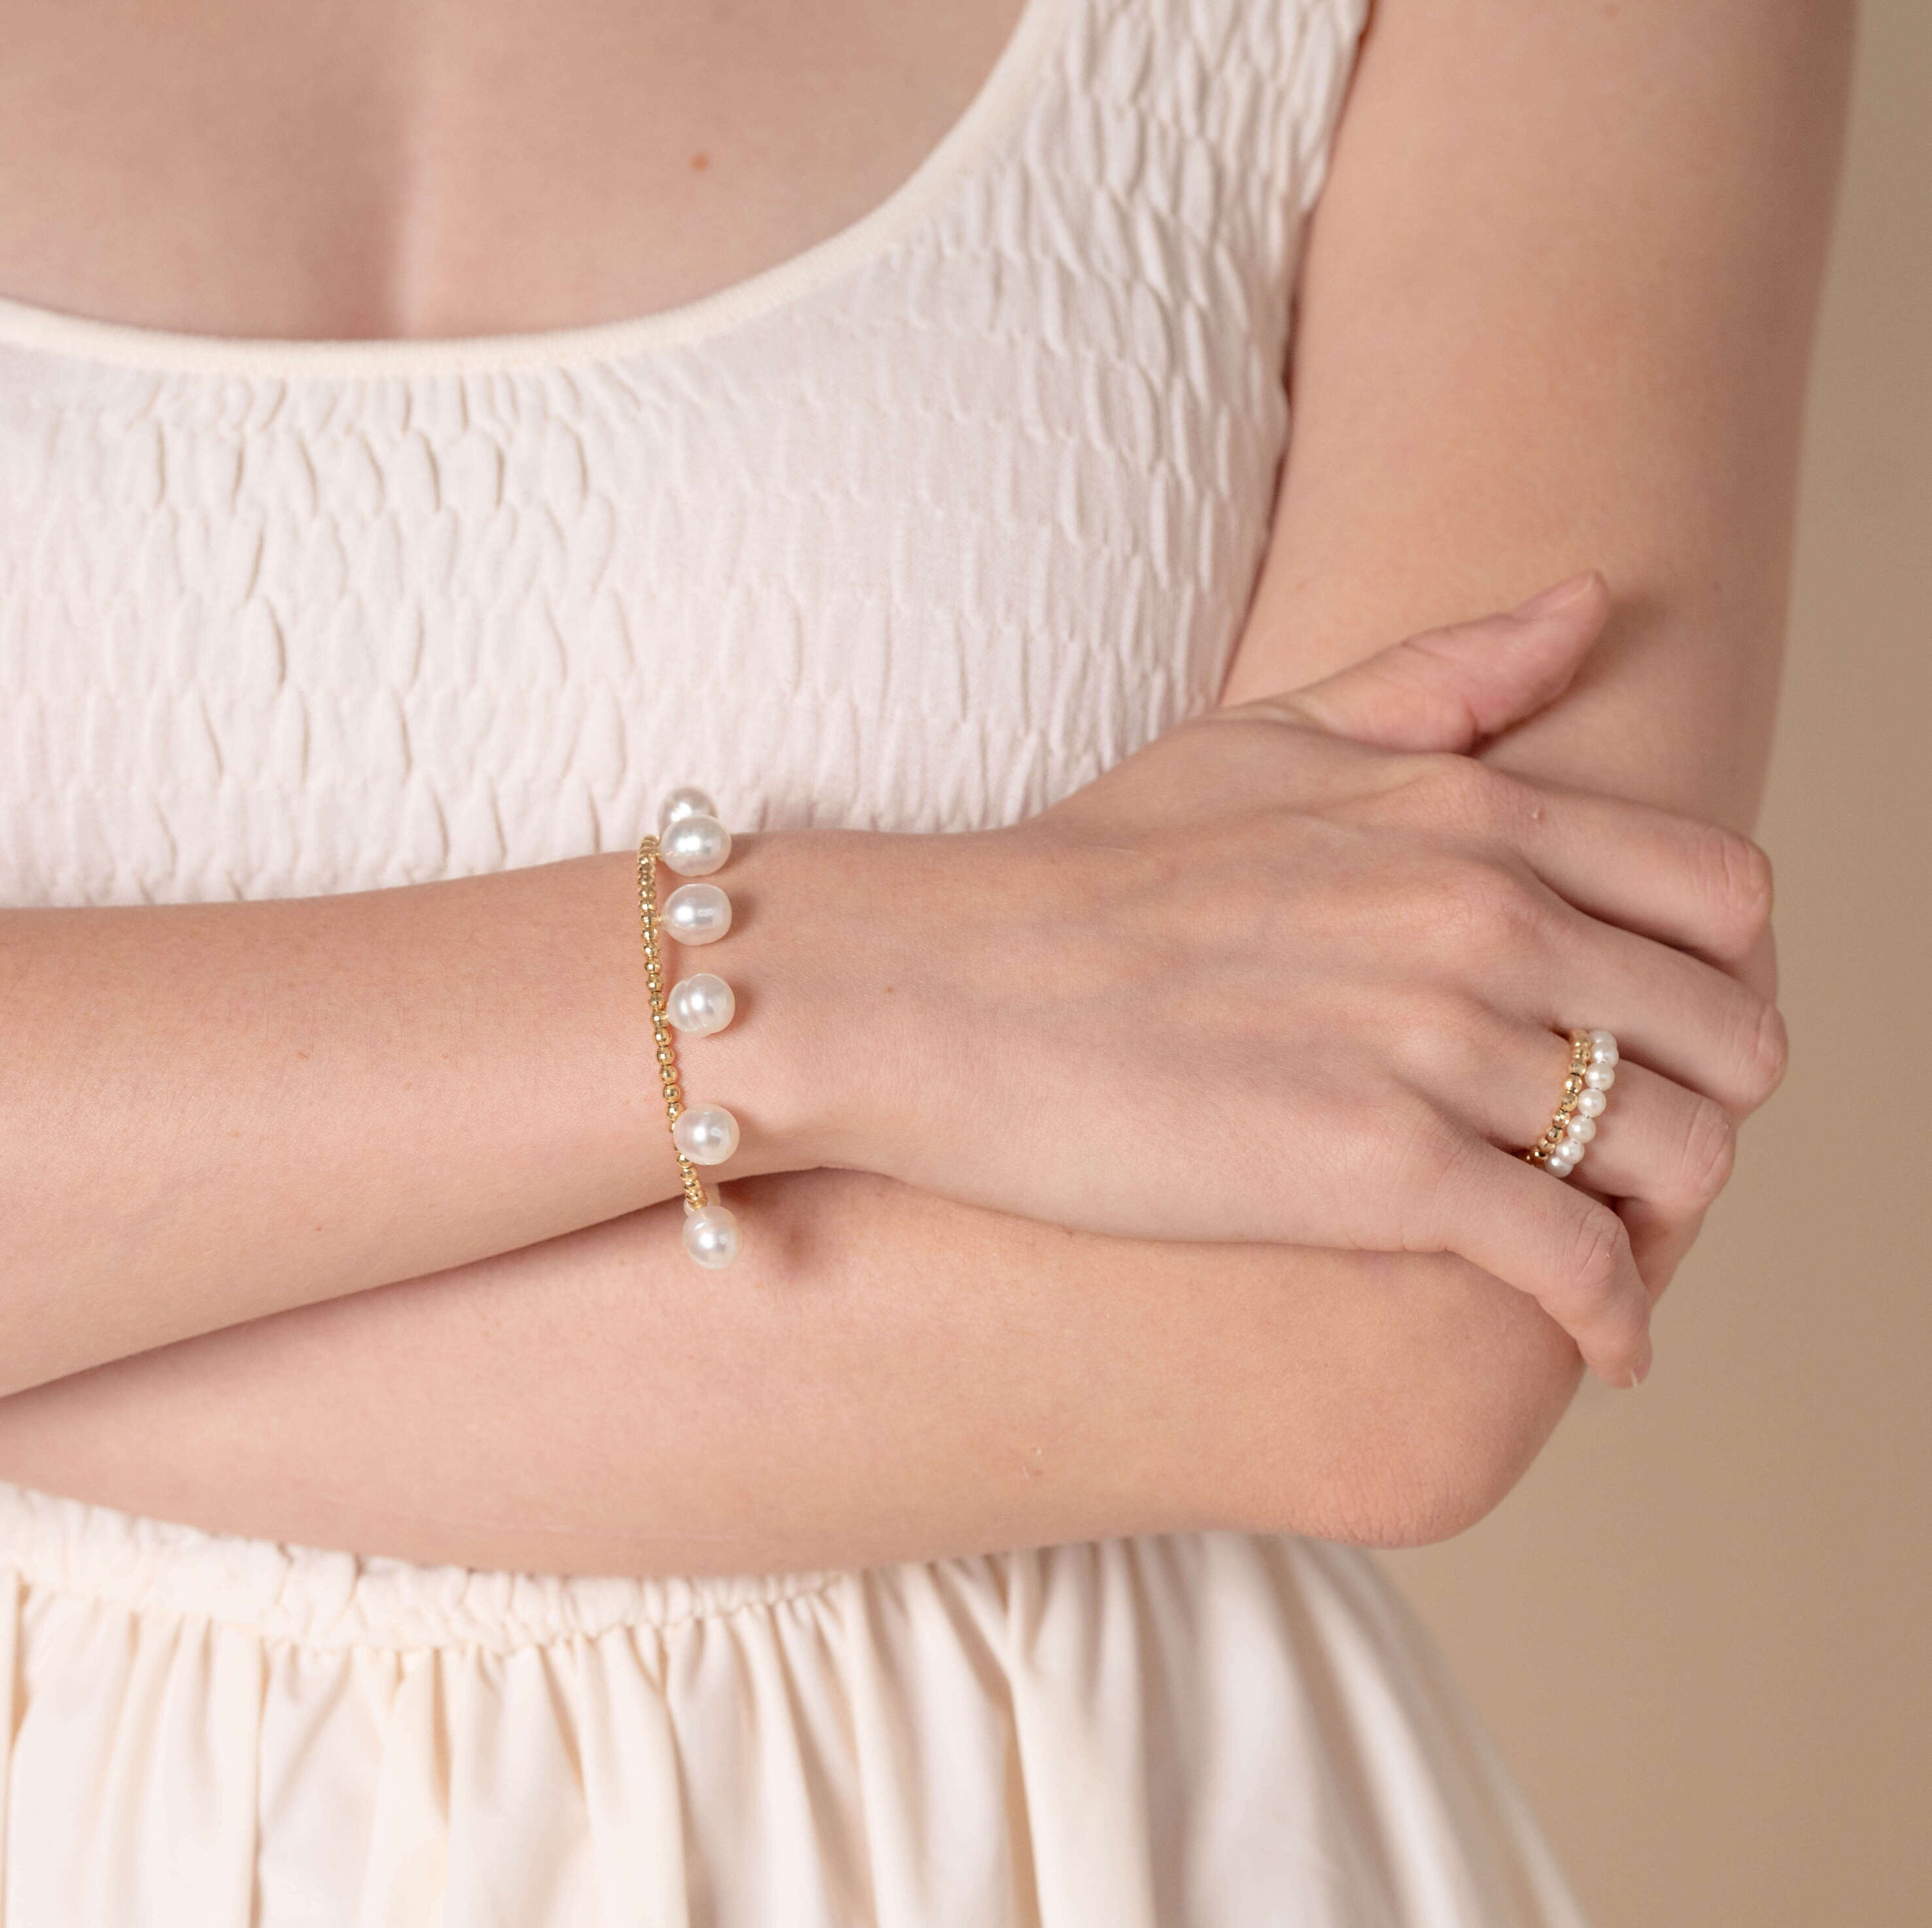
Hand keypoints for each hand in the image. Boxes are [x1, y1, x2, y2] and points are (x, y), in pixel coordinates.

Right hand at [800, 575, 1784, 1386]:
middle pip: (1730, 1038)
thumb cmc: (1092, 867)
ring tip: (1608, 1249)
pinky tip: (1592, 1343)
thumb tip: (1595, 604)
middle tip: (1632, 1160)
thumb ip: (1445, 678)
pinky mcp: (1379, 1172)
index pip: (1724, 901)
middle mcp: (1482, 919)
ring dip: (1666, 1222)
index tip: (1654, 1043)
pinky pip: (1580, 1265)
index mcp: (1471, 815)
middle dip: (1704, 1108)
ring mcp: (1436, 1045)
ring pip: (1678, 1158)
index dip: (1717, 984)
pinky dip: (1614, 1319)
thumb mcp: (1271, 736)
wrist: (942, 986)